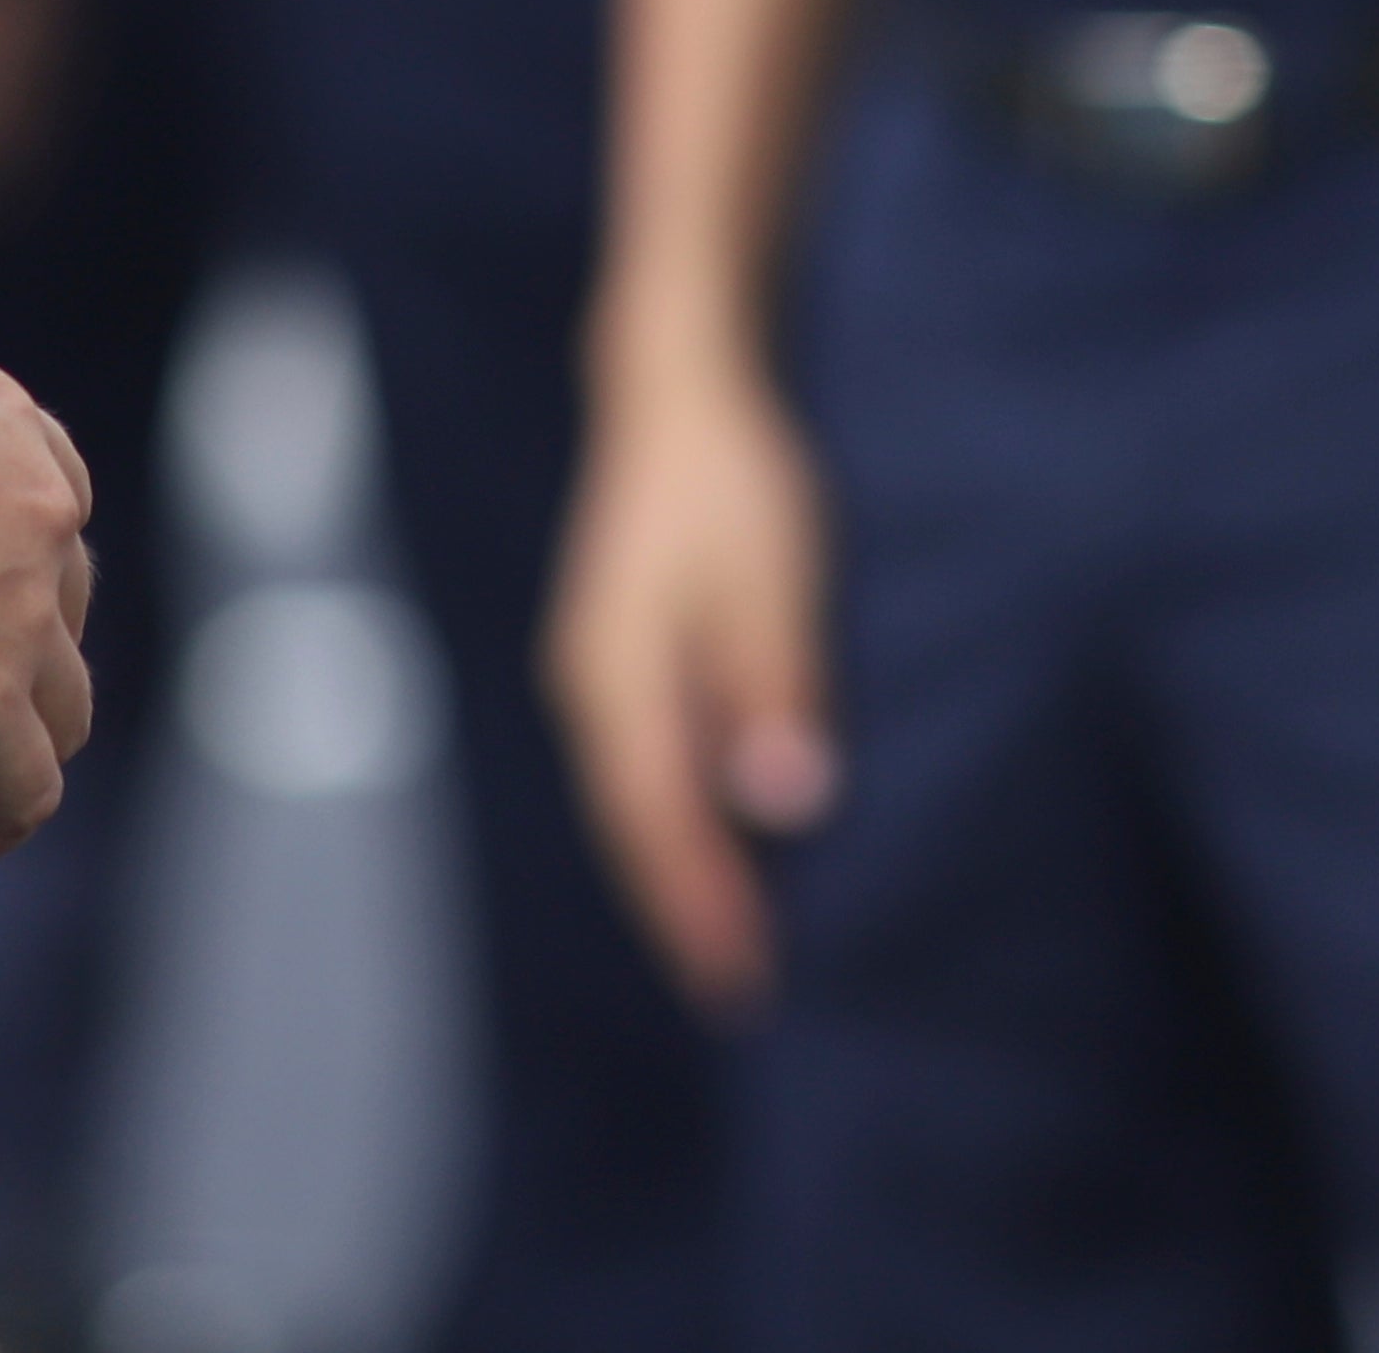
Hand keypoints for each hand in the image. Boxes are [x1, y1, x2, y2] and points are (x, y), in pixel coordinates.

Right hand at [542, 345, 838, 1011]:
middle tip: (745, 993)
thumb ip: (774, 687)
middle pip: (637, 827)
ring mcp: (603, 670)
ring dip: (683, 870)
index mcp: (616, 681)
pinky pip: (651, 760)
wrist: (677, 385)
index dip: (702, 910)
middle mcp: (594, 689)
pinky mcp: (627, 652)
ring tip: (736, 940)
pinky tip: (726, 838)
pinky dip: (684, 814)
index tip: (748, 982)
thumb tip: (784, 804)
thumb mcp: (771, 575)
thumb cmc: (731, 474)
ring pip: (639, 797)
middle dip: (687, 911)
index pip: (658, 827)